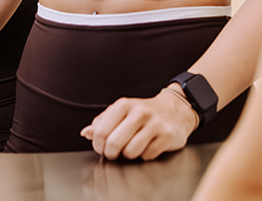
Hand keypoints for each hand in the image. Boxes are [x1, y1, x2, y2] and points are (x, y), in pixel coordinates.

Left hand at [79, 85, 197, 160]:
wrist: (175, 110)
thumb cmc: (144, 113)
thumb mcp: (121, 113)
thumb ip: (102, 123)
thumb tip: (86, 133)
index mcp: (123, 105)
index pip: (101, 131)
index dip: (98, 145)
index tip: (101, 147)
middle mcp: (139, 112)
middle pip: (114, 143)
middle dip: (111, 153)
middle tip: (114, 153)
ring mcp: (154, 123)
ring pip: (130, 152)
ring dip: (129, 155)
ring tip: (132, 147)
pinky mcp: (166, 135)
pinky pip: (147, 155)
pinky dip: (145, 155)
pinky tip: (147, 146)